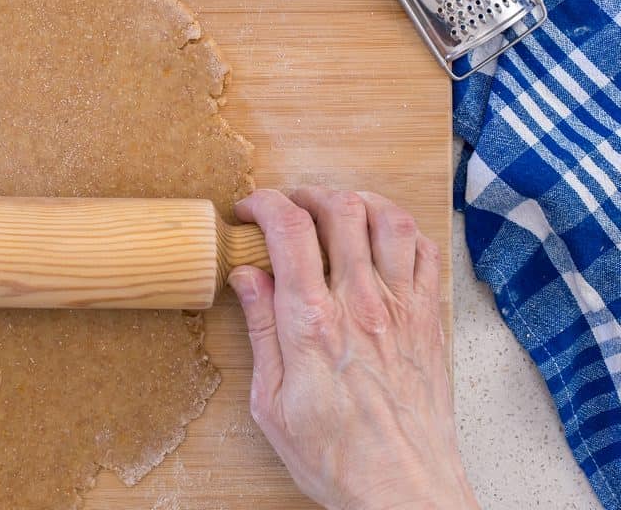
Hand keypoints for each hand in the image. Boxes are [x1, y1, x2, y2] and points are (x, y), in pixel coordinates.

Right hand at [228, 187, 476, 509]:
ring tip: (334, 212)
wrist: (404, 491)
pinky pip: (425, 251)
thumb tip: (246, 276)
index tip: (248, 210)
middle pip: (340, 207)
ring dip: (356, 202)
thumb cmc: (336, 457)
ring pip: (388, 218)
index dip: (263, 203)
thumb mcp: (270, 403)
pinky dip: (401, 231)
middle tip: (288, 209)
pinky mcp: (429, 319)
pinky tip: (380, 242)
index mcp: (312, 322)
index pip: (289, 228)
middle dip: (306, 194)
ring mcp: (402, 308)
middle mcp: (361, 303)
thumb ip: (261, 330)